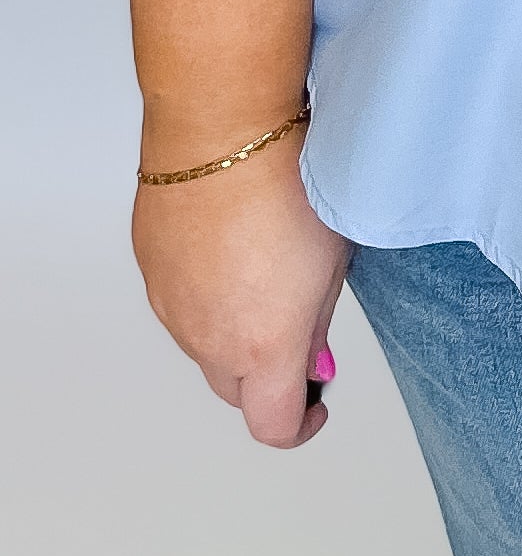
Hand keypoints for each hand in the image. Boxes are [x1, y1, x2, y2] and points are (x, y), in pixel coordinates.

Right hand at [132, 125, 352, 446]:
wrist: (223, 130)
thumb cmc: (289, 184)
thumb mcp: (334, 258)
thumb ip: (318, 321)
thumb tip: (313, 358)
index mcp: (263, 346)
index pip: (274, 424)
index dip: (301, 423)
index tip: (317, 402)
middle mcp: (209, 340)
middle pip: (236, 389)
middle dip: (267, 374)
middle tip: (297, 327)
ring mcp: (173, 307)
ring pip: (204, 343)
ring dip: (233, 328)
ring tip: (265, 266)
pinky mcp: (152, 271)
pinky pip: (181, 300)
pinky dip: (205, 290)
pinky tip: (230, 242)